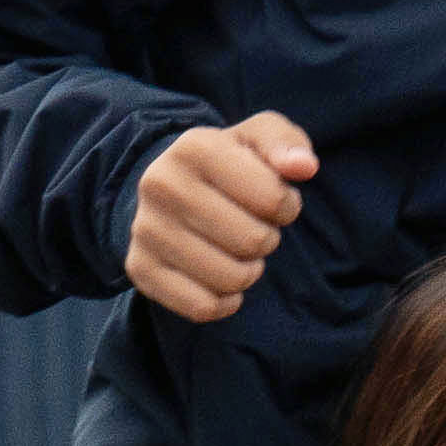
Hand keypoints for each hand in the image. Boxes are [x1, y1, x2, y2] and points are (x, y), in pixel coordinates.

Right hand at [121, 112, 320, 323]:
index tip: (274, 200)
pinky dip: (224, 302)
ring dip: (248, 271)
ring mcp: (145, 230)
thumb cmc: (229, 163)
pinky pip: (203, 307)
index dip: (287, 205)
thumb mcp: (260, 138)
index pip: (273, 199)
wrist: (168, 186)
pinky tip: (222, 281)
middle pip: (253, 242)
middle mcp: (161, 185)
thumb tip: (304, 167)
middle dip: (267, 239)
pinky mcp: (140, 269)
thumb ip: (288, 145)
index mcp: (194, 147)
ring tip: (238, 251)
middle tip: (254, 227)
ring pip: (231, 279)